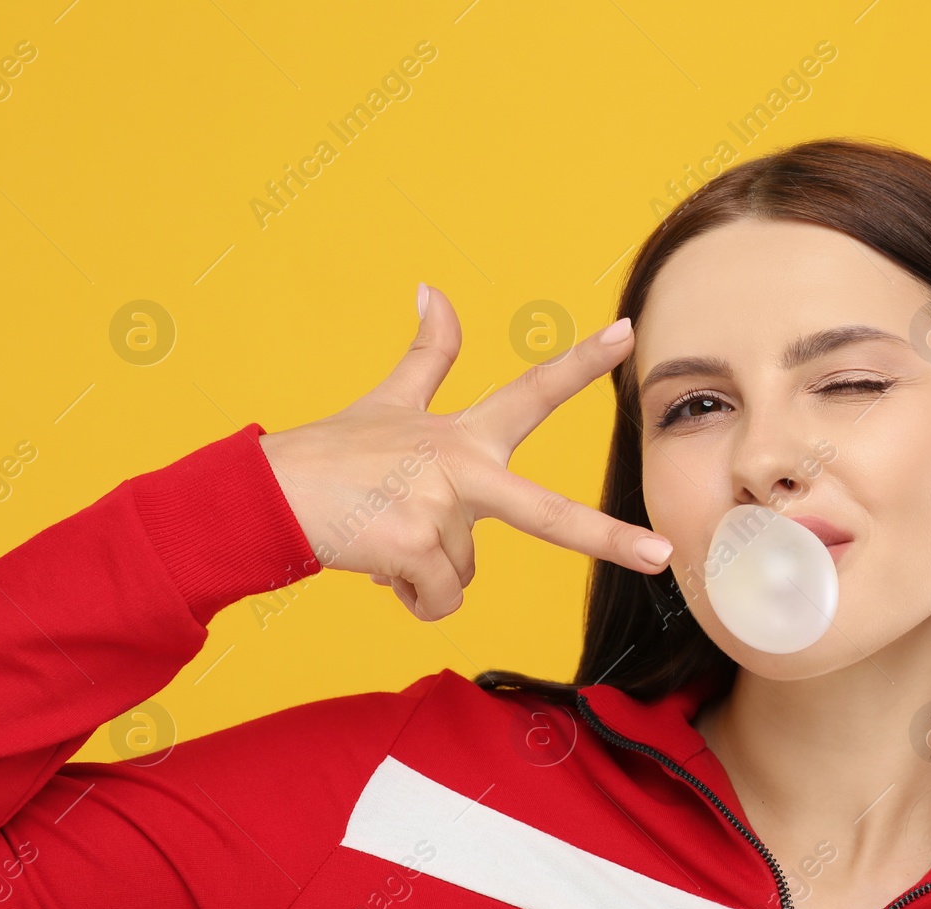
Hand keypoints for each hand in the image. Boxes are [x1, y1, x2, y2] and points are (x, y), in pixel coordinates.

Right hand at [257, 283, 672, 620]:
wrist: (267, 496)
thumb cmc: (332, 456)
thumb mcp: (387, 403)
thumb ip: (427, 355)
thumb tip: (432, 288)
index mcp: (463, 434)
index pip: (532, 391)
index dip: (582, 362)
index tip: (630, 333)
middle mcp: (461, 466)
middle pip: (550, 513)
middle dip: (612, 538)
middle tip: (662, 555)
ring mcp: (441, 507)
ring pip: (466, 574)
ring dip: (427, 572)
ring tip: (385, 537)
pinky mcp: (416, 546)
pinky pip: (439, 599)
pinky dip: (411, 596)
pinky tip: (378, 564)